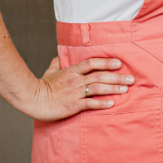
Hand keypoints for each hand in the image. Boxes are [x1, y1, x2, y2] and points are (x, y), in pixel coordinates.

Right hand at [19, 57, 134, 121]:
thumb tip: (60, 56)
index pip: (91, 63)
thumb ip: (57, 63)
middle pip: (99, 76)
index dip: (106, 62)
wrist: (31, 100)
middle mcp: (75, 80)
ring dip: (113, 88)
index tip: (119, 63)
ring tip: (126, 89)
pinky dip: (101, 103)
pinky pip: (89, 103)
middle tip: (131, 78)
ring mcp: (73, 93)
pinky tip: (111, 103)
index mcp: (71, 71)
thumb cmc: (41, 86)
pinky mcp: (71, 105)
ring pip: (97, 88)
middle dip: (117, 77)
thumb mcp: (50, 71)